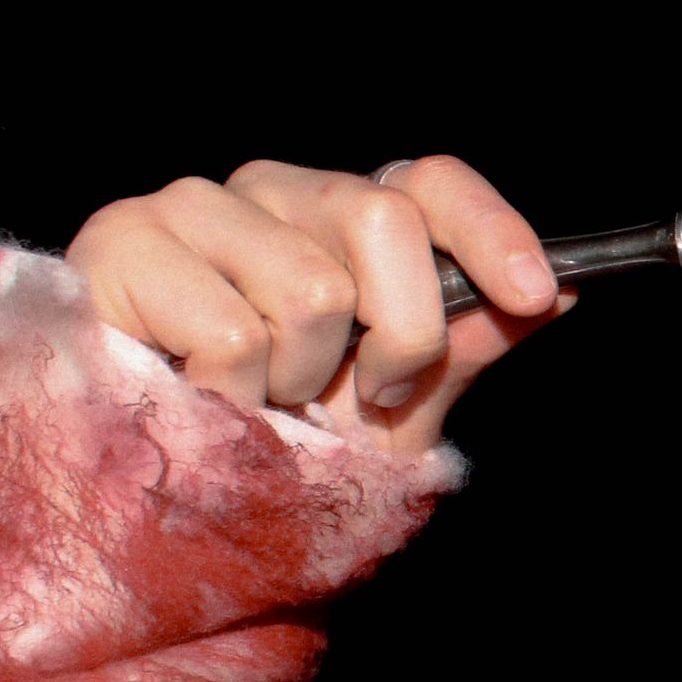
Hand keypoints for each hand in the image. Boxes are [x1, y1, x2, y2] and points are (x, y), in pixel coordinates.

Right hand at [64, 154, 568, 450]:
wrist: (157, 499)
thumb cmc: (272, 443)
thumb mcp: (393, 408)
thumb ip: (464, 343)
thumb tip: (561, 291)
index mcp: (339, 216)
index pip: (427, 181)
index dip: (490, 229)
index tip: (535, 294)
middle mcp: (270, 192)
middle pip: (382, 219)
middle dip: (400, 335)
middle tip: (359, 394)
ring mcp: (191, 207)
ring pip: (312, 287)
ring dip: (300, 379)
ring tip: (257, 400)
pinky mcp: (121, 245)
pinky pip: (234, 334)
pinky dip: (232, 400)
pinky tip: (197, 401)